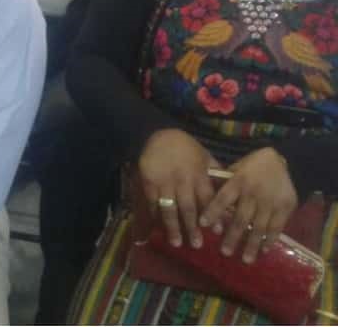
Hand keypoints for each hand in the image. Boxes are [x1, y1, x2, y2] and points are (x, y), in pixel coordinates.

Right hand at [138, 128, 219, 248]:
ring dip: (173, 227)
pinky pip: (153, 202)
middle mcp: (182, 181)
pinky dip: (155, 215)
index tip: (218, 232)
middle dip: (192, 228)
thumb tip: (230, 189)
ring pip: (169, 208)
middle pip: (188, 208)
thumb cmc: (184, 146)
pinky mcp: (149, 182)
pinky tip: (158, 226)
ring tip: (176, 243)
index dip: (213, 216)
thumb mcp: (204, 155)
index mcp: (198, 175)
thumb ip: (215, 173)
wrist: (157, 134)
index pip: (207, 199)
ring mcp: (164, 183)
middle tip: (196, 245)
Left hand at [200, 147, 297, 263]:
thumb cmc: (252, 166)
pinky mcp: (284, 208)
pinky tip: (264, 250)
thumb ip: (223, 183)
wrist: (282, 161)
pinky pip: (276, 227)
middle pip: (240, 218)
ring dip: (252, 244)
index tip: (202, 225)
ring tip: (245, 259)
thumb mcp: (235, 168)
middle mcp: (252, 194)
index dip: (212, 211)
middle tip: (225, 252)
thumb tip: (204, 196)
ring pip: (259, 227)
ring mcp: (269, 202)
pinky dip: (270, 239)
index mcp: (237, 182)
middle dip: (232, 237)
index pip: (222, 199)